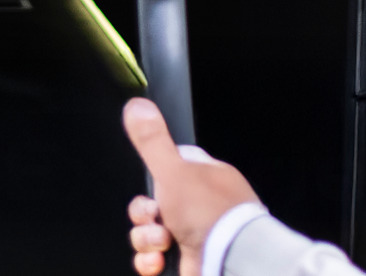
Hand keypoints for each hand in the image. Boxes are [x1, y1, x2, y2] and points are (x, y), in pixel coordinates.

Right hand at [124, 98, 259, 275]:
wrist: (230, 261)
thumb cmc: (208, 213)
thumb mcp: (173, 170)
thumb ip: (152, 141)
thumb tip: (136, 105)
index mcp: (205, 178)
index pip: (170, 171)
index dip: (153, 179)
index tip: (150, 186)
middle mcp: (202, 206)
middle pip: (153, 204)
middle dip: (144, 214)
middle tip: (154, 217)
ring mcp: (195, 236)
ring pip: (150, 232)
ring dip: (146, 238)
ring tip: (162, 242)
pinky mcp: (187, 262)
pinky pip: (155, 258)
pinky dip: (151, 260)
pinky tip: (158, 260)